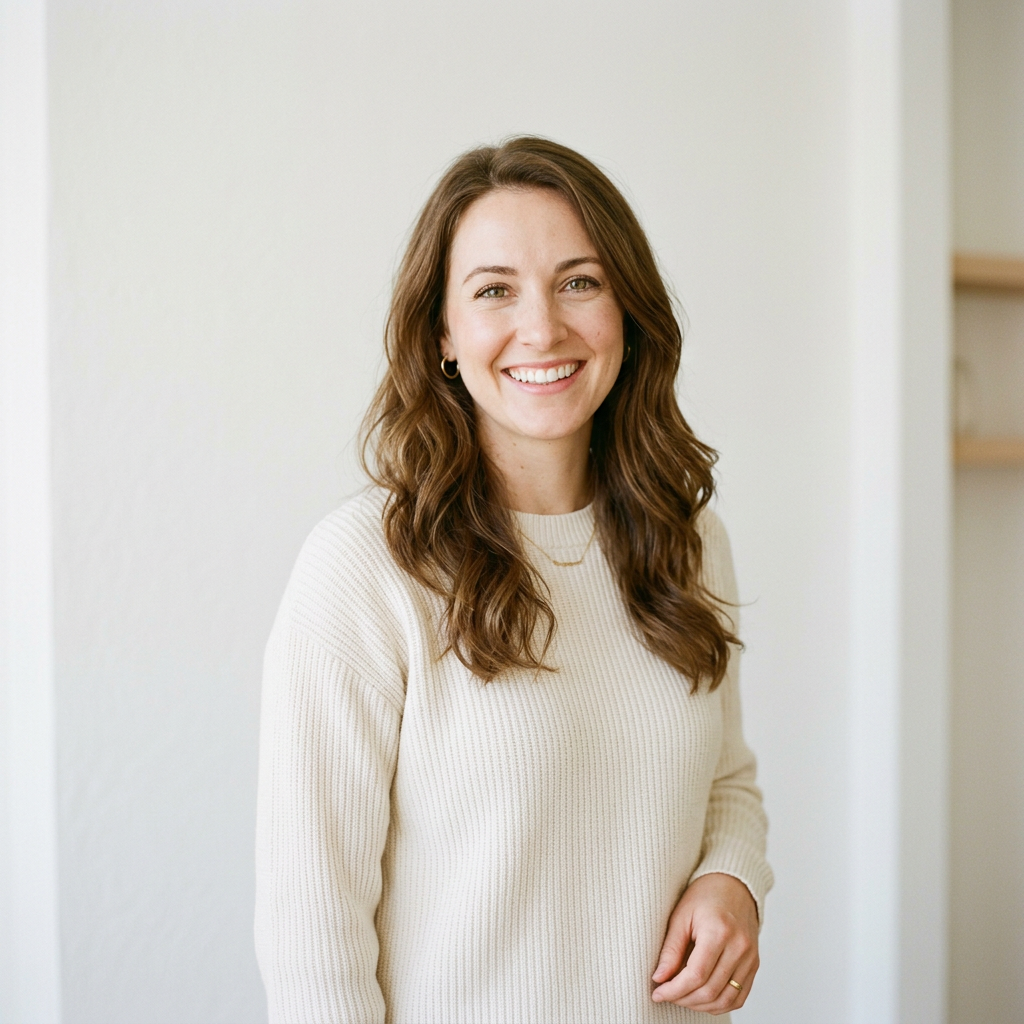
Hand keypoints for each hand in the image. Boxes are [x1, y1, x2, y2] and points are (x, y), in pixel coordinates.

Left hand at [651, 872, 758, 1013]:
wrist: (733, 886)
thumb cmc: (703, 897)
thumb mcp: (680, 916)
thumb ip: (671, 949)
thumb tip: (659, 978)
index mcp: (719, 931)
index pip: (696, 975)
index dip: (674, 989)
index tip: (657, 992)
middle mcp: (739, 947)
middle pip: (710, 990)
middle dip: (683, 999)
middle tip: (665, 994)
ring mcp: (750, 958)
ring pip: (725, 1000)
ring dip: (700, 1005)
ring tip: (681, 997)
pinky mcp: (754, 965)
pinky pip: (739, 997)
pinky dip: (719, 1005)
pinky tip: (701, 999)